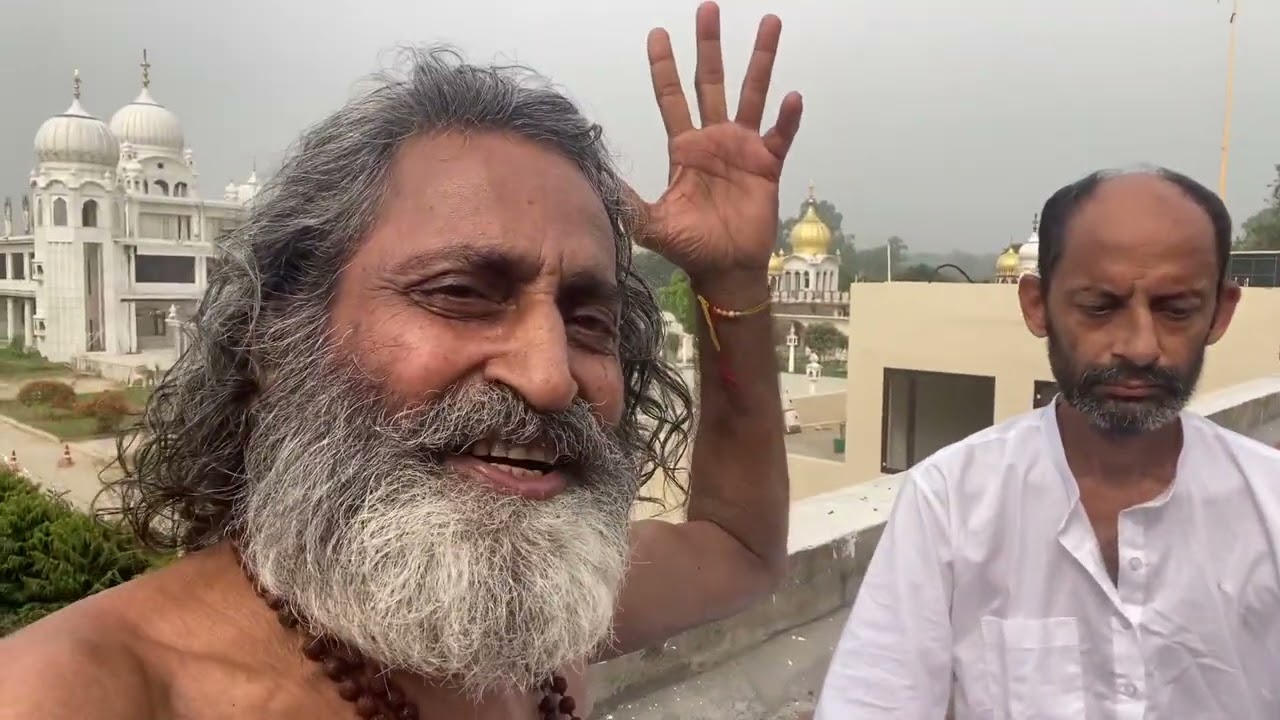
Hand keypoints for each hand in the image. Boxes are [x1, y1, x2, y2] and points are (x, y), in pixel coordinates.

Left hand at [631, 2, 803, 299]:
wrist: (725, 270)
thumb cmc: (690, 247)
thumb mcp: (651, 225)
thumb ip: (628, 204)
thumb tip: (595, 186)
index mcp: (684, 148)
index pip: (671, 97)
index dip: (664, 67)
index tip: (657, 33)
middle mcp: (714, 139)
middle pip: (711, 81)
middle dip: (708, 45)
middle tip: (708, 8)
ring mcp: (743, 148)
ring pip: (752, 93)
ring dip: (760, 59)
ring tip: (770, 22)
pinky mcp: (768, 165)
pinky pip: (781, 134)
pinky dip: (787, 117)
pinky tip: (791, 96)